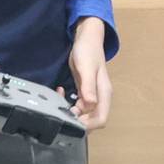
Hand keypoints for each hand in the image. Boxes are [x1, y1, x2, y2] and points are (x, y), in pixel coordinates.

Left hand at [56, 17, 111, 131]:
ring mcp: (92, 94)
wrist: (86, 38)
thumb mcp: (86, 68)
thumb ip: (88, 86)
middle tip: (62, 113)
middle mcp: (99, 96)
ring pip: (84, 113)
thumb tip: (90, 104)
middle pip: (92, 119)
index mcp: (104, 93)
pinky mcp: (83, 90)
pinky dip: (69, 103)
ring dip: (71, 113)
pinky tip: (60, 93)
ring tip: (59, 103)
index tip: (73, 121)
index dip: (88, 125)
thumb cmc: (88, 51)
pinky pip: (78, 104)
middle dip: (78, 121)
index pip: (100, 119)